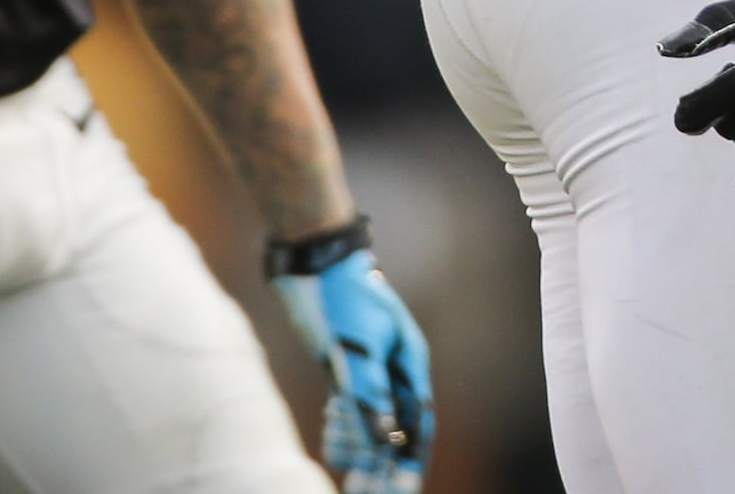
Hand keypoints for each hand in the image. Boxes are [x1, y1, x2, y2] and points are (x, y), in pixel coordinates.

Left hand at [269, 227, 433, 493]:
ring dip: (358, 445)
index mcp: (410, 365)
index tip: (401, 488)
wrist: (317, 264)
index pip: (417, 422)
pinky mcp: (346, 371)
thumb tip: (383, 435)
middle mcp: (394, 373)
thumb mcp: (360, 344)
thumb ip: (371, 390)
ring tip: (342, 453)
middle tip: (364, 490)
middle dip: (381, 463)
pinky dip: (342, 429)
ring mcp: (370, 373)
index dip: (410, 458)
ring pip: (370, 425)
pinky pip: (350, 413)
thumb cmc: (345, 298)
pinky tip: (331, 431)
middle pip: (394, 430)